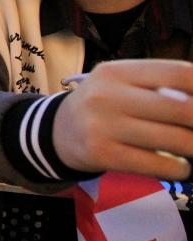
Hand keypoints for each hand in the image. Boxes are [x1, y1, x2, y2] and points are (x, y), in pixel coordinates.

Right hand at [53, 59, 192, 179]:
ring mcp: (103, 126)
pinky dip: (179, 168)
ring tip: (190, 148)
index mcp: (116, 72)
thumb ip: (159, 85)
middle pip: (182, 109)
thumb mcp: (121, 83)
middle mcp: (107, 96)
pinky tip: (178, 165)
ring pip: (175, 140)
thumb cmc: (103, 105)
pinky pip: (158, 165)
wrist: (59, 131)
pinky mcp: (103, 154)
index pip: (178, 73)